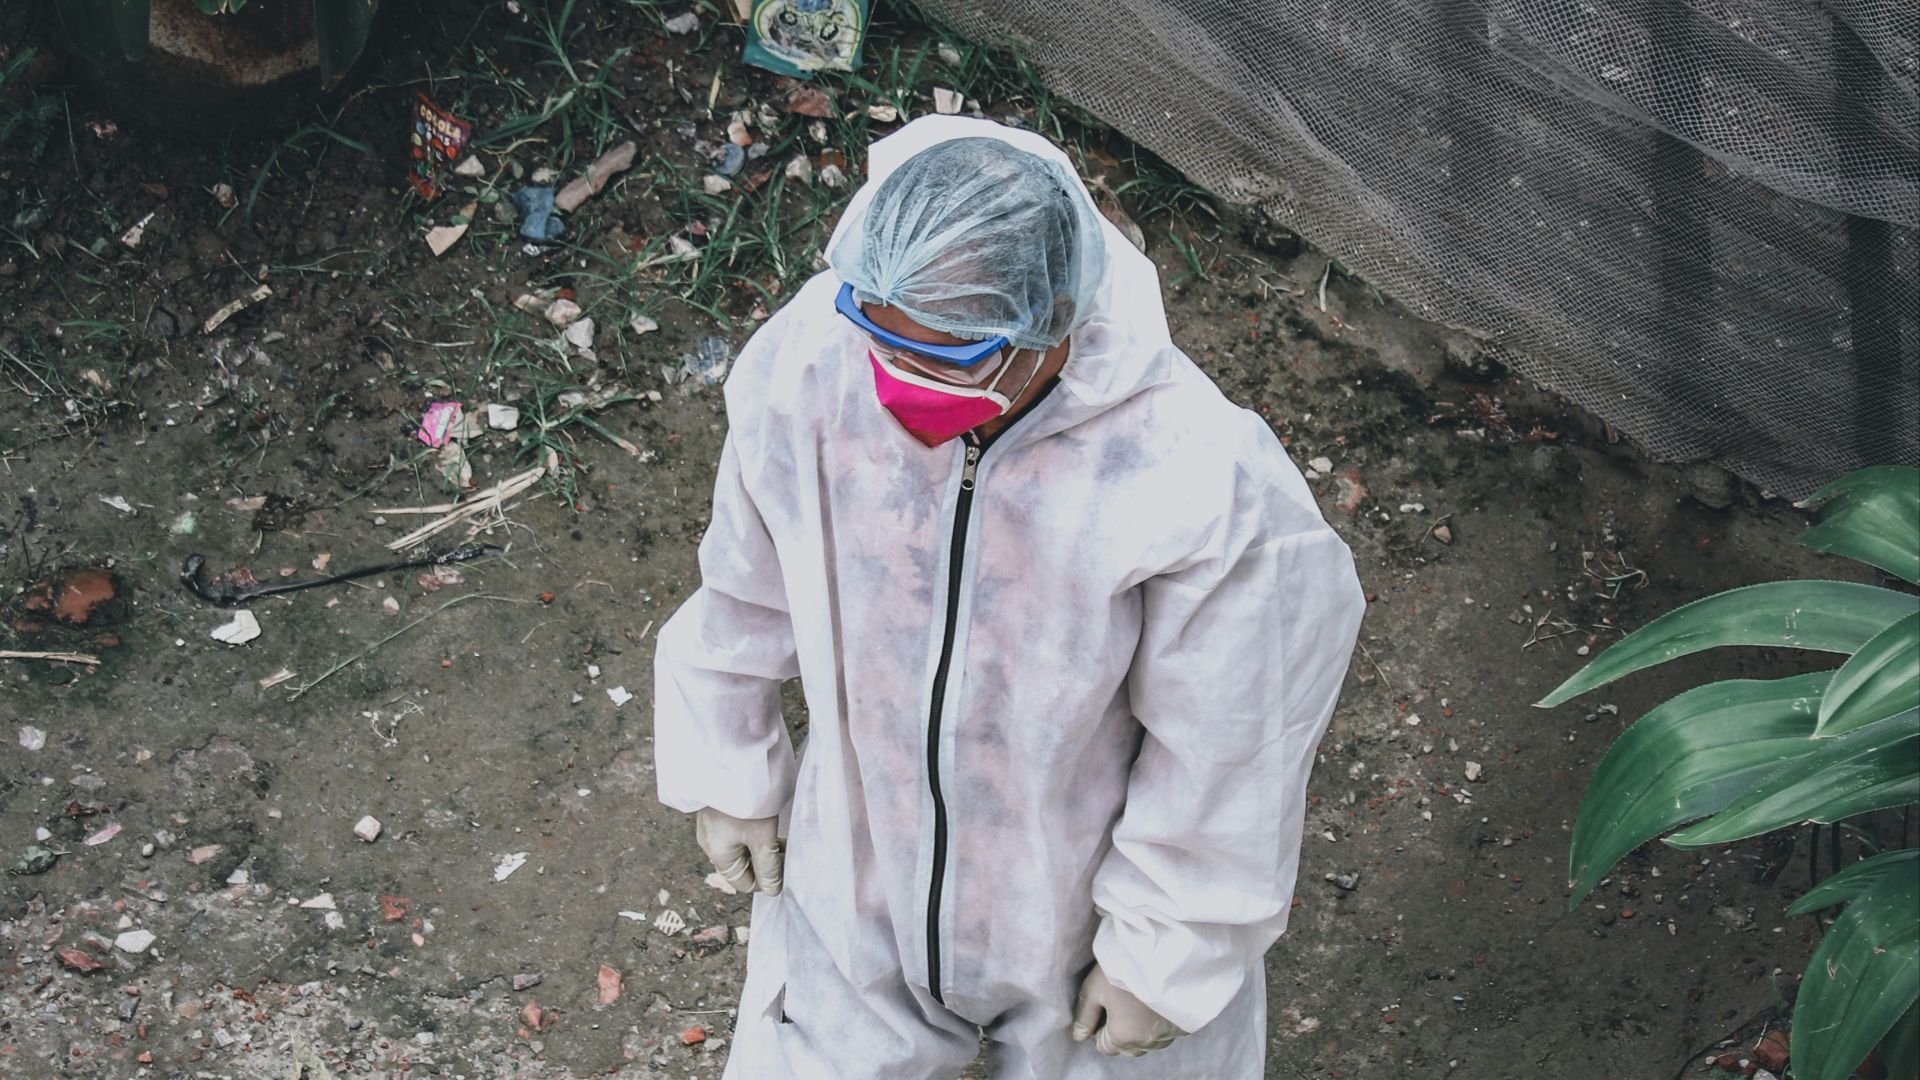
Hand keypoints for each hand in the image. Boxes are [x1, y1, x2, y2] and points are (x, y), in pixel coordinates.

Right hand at [694, 808, 784, 894]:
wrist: (730, 761)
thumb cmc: (745, 800)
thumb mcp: (762, 838)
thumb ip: (768, 867)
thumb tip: (773, 890)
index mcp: (718, 855)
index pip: (745, 883)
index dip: (768, 880)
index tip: (786, 866)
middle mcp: (710, 844)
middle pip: (742, 866)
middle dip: (765, 862)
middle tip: (786, 850)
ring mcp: (711, 827)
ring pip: (740, 849)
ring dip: (760, 847)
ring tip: (779, 837)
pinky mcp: (716, 814)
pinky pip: (735, 833)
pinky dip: (752, 834)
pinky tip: (766, 824)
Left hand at [1071, 964, 1185, 1057]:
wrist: (1165, 953)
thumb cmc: (1126, 969)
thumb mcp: (1094, 989)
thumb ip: (1084, 1016)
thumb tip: (1079, 1036)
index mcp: (1123, 1037)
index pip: (1103, 1046)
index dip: (1100, 1027)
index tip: (1105, 1005)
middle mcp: (1147, 1042)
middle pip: (1126, 1047)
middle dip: (1120, 1031)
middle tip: (1121, 1002)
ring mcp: (1168, 1035)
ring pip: (1147, 1042)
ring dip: (1141, 1029)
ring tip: (1139, 1001)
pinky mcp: (1183, 1025)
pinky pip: (1165, 1033)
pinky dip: (1158, 1023)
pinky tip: (1155, 1002)